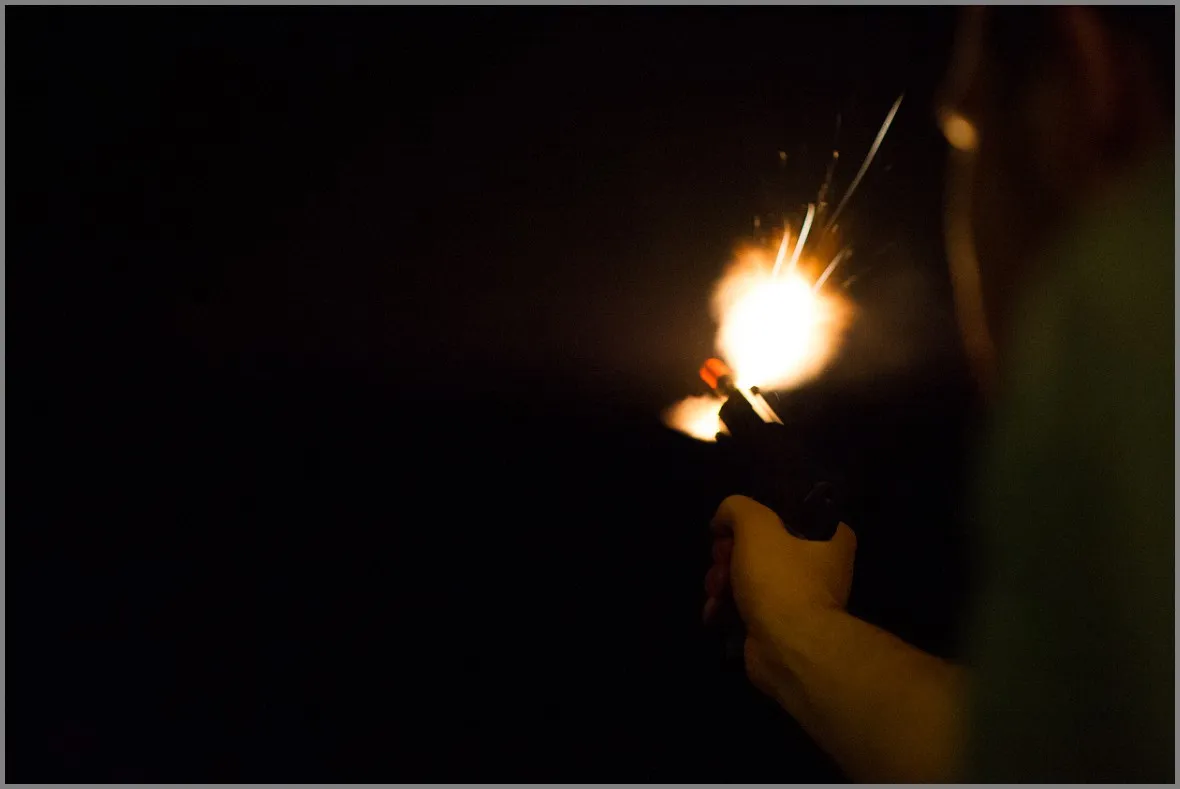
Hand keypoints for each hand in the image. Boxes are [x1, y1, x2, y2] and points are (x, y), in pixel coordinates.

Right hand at [704, 494, 856, 689]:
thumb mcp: (755, 525)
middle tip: (722, 561)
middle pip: (760, 545)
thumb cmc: (780, 579)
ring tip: (716, 592)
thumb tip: (723, 519)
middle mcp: (820, 566)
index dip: (752, 518)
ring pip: (749, 575)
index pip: (785, 513)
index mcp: (829, 537)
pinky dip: (727, 607)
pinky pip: (748, 605)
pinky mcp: (780, 625)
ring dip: (723, 580)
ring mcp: (800, 598)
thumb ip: (737, 508)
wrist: (788, 648)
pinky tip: (714, 612)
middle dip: (729, 554)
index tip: (732, 529)